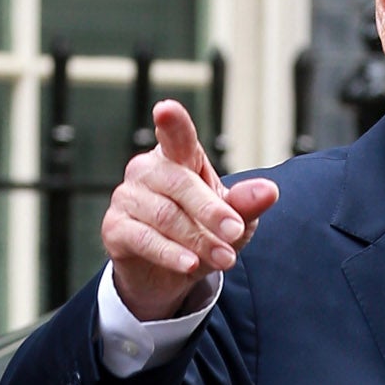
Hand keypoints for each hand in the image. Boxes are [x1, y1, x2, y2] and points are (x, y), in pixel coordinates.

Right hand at [102, 100, 278, 319]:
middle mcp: (147, 170)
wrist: (171, 274)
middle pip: (179, 183)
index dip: (172, 123)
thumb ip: (247, 204)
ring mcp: (126, 197)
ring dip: (198, 239)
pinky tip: (189, 264)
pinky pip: (144, 238)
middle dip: (211, 211)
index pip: (176, 136)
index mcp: (177, 157)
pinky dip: (170, 253)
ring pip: (164, 215)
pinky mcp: (114, 228)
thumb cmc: (203, 232)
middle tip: (235, 232)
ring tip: (224, 259)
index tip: (166, 110)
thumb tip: (269, 190)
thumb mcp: (233, 220)